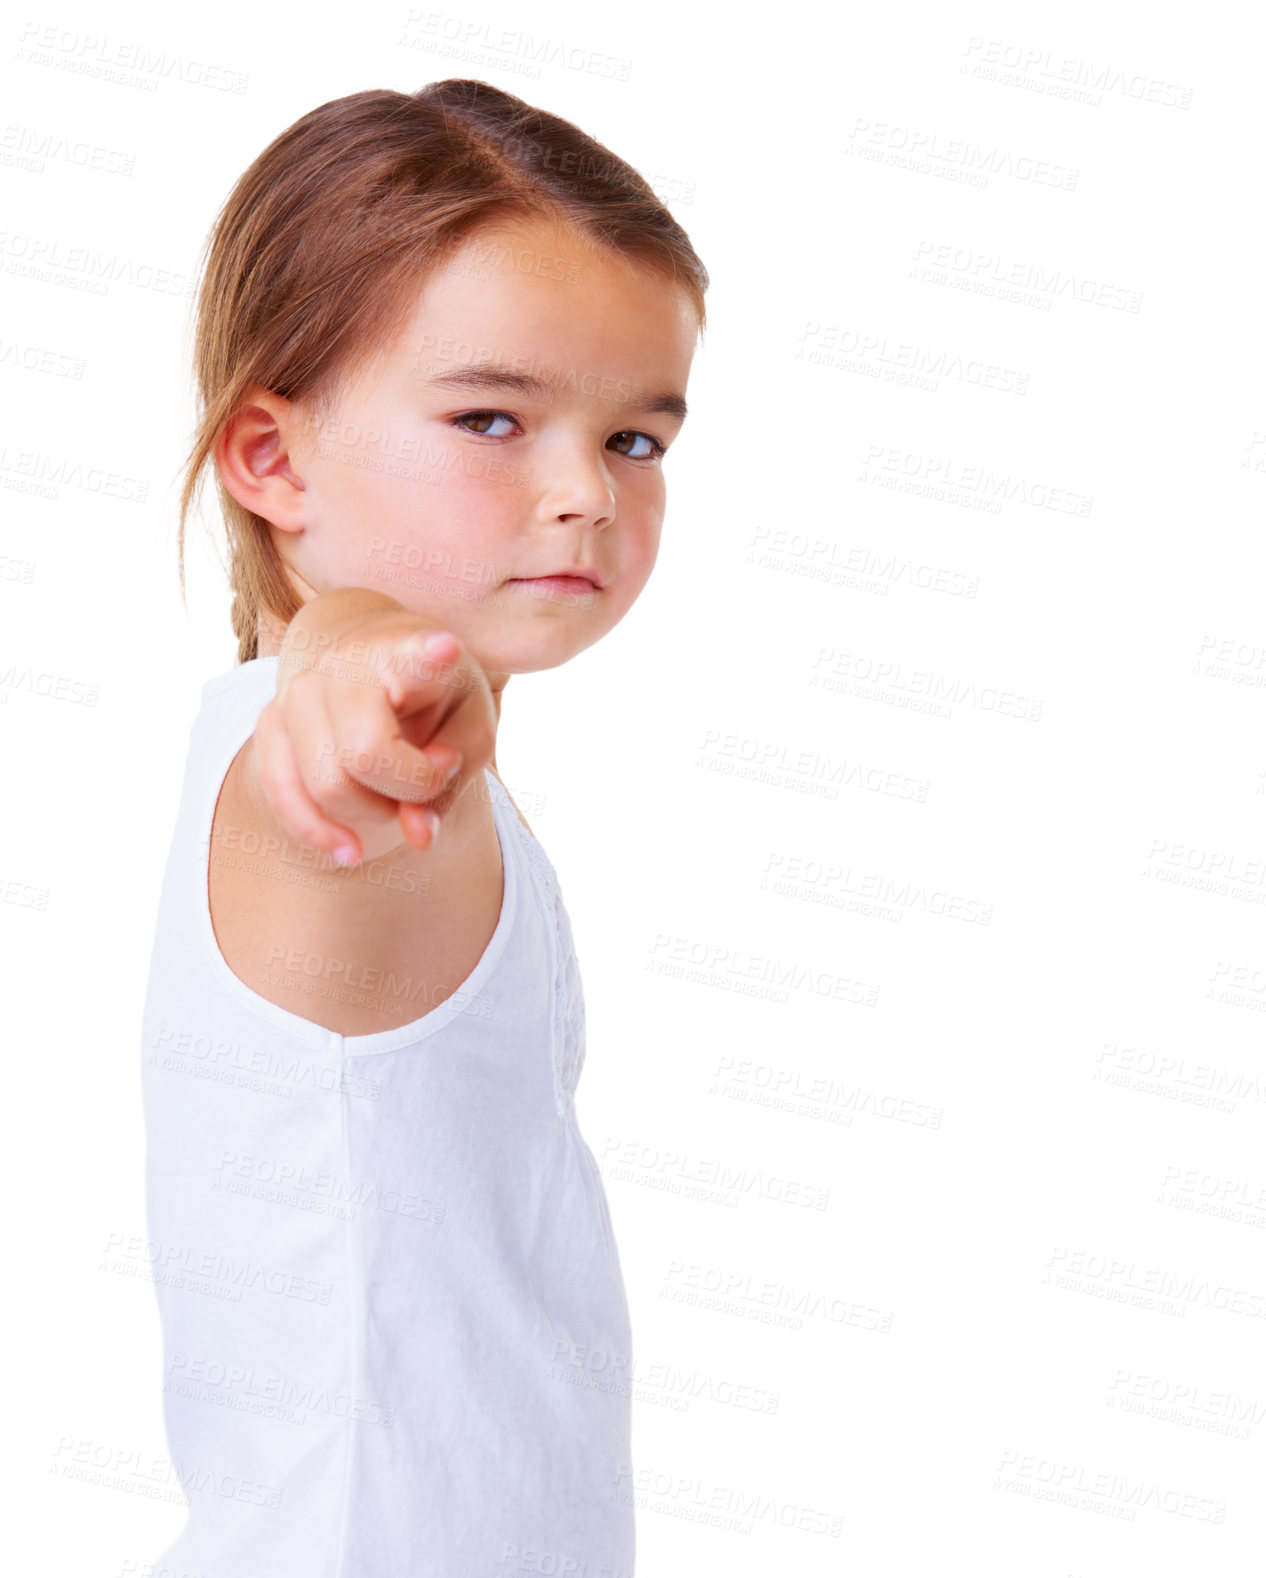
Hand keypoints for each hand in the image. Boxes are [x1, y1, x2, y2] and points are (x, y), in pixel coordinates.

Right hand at [251, 610, 497, 867]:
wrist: (376, 669)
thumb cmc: (435, 701)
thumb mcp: (470, 732)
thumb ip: (451, 783)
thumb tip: (418, 836)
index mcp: (408, 653)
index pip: (413, 655)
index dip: (426, 655)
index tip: (445, 649)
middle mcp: (344, 662)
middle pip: (366, 755)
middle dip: (407, 789)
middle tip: (429, 776)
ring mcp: (298, 689)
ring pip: (326, 786)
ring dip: (370, 811)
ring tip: (396, 792)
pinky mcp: (270, 721)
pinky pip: (282, 794)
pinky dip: (318, 833)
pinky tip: (351, 851)